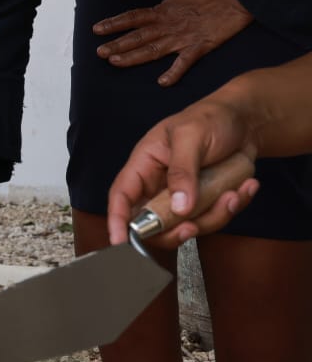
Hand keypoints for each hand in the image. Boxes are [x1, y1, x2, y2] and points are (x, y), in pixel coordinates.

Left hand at [93, 0, 252, 85]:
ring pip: (153, 49)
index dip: (114, 23)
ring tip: (115, 62)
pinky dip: (174, 72)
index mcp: (162, 11)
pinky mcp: (201, 46)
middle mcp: (168, 25)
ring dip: (134, 57)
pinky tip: (162, 82)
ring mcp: (183, 37)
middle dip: (118, 44)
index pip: (132, 17)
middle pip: (138, 36)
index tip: (96, 30)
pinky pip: (185, 61)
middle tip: (99, 52)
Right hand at [107, 102, 259, 247]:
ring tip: (233, 192)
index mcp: (144, 164)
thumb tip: (178, 208)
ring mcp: (183, 197)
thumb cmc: (209, 119)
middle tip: (193, 226)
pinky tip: (243, 187)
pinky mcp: (206, 203)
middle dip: (174, 231)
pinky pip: (214, 220)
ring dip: (214, 216)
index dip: (117, 220)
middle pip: (152, 223)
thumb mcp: (191, 136)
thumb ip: (182, 171)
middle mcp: (159, 185)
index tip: (120, 242)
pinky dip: (233, 207)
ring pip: (187, 226)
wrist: (245, 122)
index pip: (122, 196)